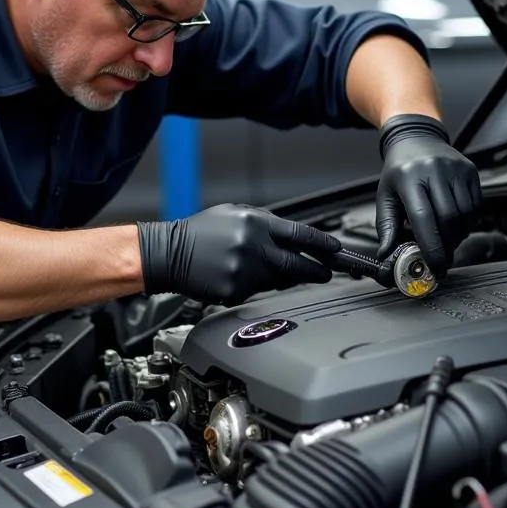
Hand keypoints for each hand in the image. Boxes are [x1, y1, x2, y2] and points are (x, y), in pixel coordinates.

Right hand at [137, 204, 341, 303]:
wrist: (169, 253)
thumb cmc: (201, 232)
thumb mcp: (235, 214)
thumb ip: (266, 224)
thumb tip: (294, 238)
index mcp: (255, 223)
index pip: (301, 234)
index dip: (323, 244)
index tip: (337, 250)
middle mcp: (254, 246)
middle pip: (298, 264)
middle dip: (317, 270)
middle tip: (328, 273)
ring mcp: (245, 271)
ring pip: (279, 280)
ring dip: (283, 277)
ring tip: (272, 269)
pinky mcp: (236, 291)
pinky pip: (257, 293)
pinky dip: (256, 286)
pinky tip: (241, 277)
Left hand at [375, 114, 481, 276]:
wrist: (417, 139)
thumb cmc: (399, 172)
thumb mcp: (386, 196)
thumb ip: (386, 226)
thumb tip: (385, 254)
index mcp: (409, 177)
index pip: (423, 218)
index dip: (432, 246)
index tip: (435, 266)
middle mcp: (434, 170)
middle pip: (448, 219)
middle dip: (447, 245)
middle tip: (442, 259)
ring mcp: (455, 169)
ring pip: (465, 215)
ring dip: (458, 235)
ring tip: (447, 240)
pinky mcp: (470, 170)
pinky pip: (475, 206)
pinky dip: (468, 222)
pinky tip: (456, 225)